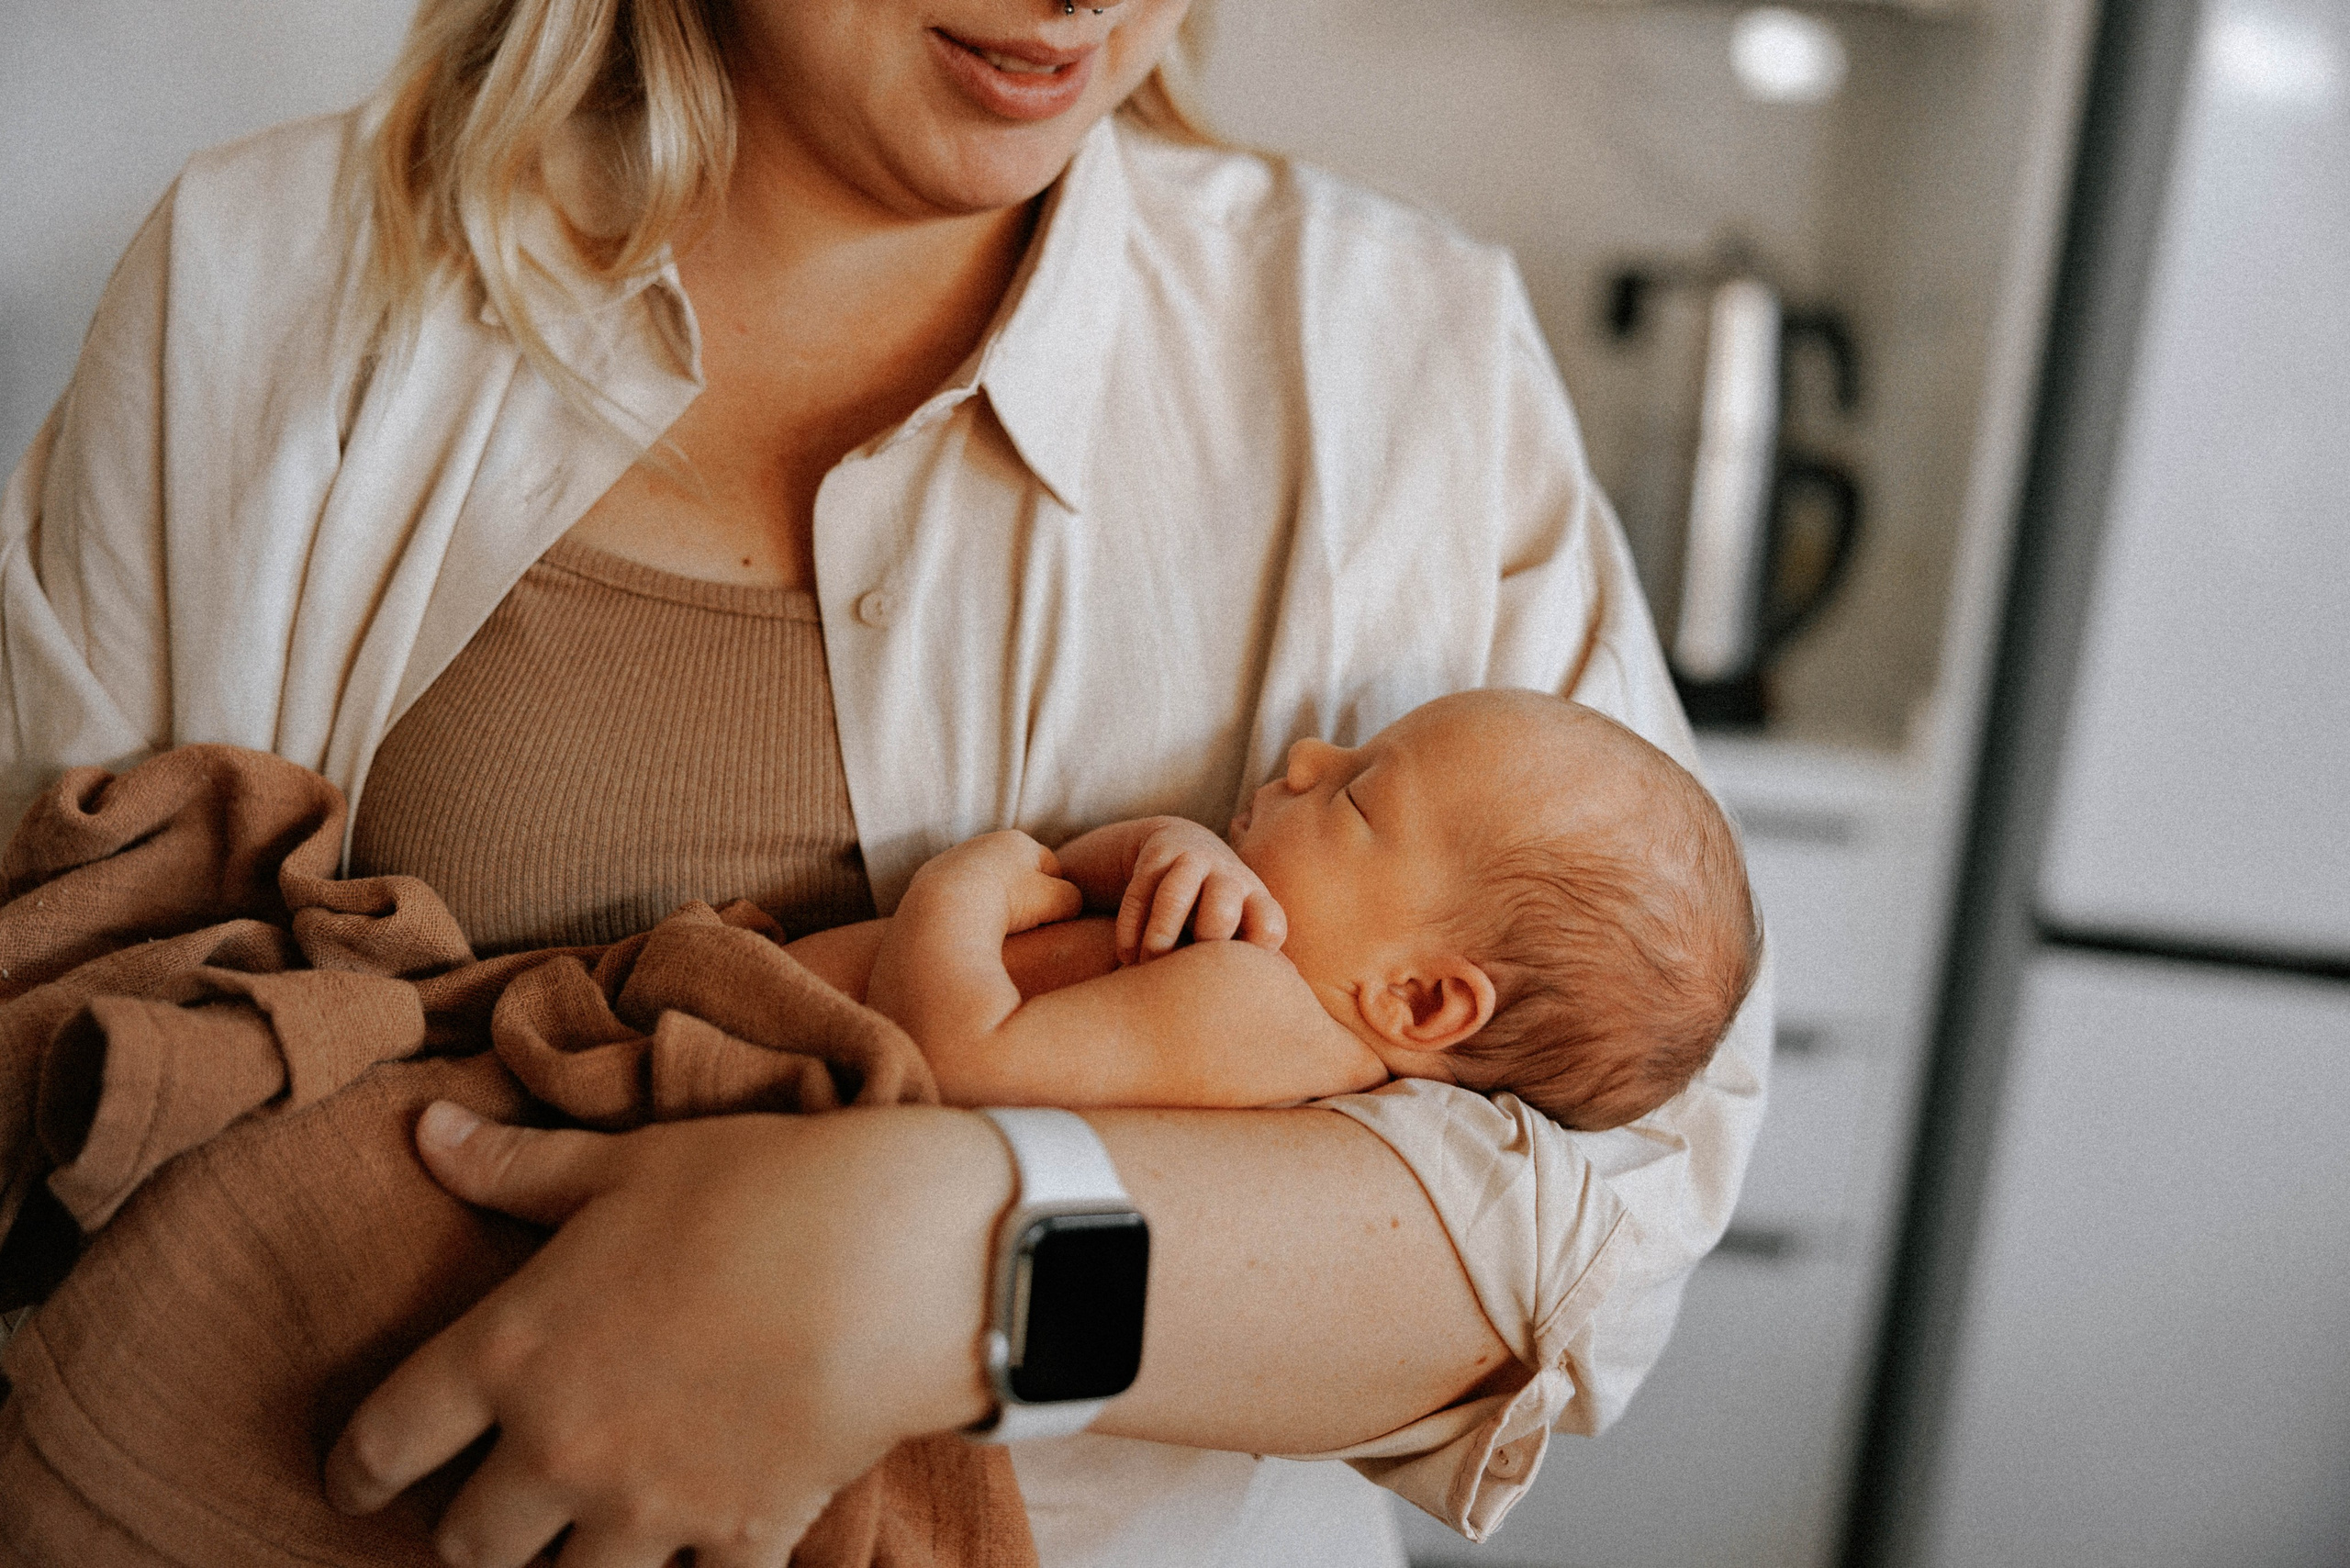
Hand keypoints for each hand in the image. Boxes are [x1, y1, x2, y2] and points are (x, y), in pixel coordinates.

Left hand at [324, 1101, 1008, 1567]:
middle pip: (465, 1545)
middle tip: (490, 1506)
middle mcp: (561, 1447)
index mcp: (514, 1351)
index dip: (354, 1470)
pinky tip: (692, 1544)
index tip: (354, 1481)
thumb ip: (518, 1167)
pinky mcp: (739, 1538)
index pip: (386, 1440)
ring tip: (584, 1535)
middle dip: (468, 1531)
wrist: (901, 1259)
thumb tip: (425, 1134)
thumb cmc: (762, 1189)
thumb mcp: (630, 1163)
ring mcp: (650, 1508)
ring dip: (566, 1564)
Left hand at [905, 829, 1083, 935]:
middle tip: (1020, 925)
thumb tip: (1069, 904)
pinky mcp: (926, 881)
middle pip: (1014, 873)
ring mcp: (951, 860)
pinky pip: (954, 897)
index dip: (1054, 896)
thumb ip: (1072, 898)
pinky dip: (962, 910)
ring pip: (982, 885)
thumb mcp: (1056, 901)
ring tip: (990, 929)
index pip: (1049, 867)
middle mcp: (983, 843)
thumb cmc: (1006, 904)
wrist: (943, 912)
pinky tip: (964, 927)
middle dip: (1020, 896)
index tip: (1047, 919)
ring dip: (989, 903)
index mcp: (1017, 841)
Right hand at [1116, 819, 1285, 964]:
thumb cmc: (1213, 907)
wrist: (1184, 845)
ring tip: (1145, 965)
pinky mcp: (1158, 855)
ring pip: (1174, 897)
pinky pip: (1139, 892)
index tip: (1231, 975)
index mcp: (1256, 899)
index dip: (1253, 956)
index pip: (1269, 927)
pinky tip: (1127, 956)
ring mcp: (1194, 861)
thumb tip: (1274, 1003)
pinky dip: (1129, 929)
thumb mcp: (1240, 926)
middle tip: (1184, 970)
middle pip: (1222, 911)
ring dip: (1158, 937)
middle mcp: (1229, 878)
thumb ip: (1253, 961)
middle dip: (1200, 944)